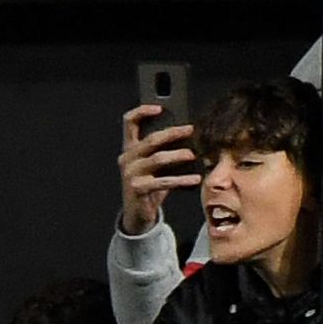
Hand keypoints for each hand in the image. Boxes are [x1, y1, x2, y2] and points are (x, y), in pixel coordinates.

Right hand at [116, 104, 198, 236]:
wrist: (137, 215)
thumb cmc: (149, 185)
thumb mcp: (154, 165)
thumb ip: (164, 149)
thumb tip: (189, 133)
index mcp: (130, 149)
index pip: (130, 122)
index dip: (142, 111)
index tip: (160, 108)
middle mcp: (127, 159)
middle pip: (151, 139)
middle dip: (173, 133)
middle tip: (191, 130)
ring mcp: (131, 174)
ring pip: (157, 159)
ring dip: (178, 156)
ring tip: (193, 155)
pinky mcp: (137, 189)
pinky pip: (163, 182)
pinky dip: (181, 181)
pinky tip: (194, 179)